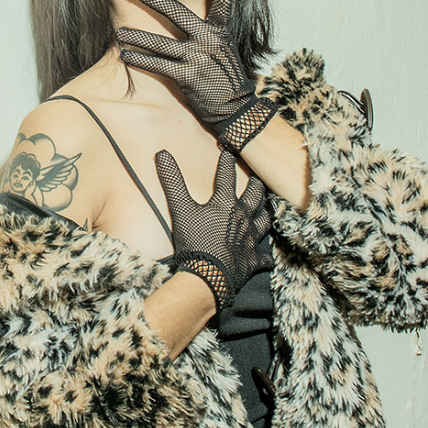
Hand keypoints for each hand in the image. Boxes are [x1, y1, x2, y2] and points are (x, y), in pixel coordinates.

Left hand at [116, 0, 278, 151]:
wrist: (237, 109)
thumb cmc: (226, 80)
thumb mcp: (224, 51)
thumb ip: (210, 35)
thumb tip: (192, 26)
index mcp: (220, 32)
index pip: (223, 3)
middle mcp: (209, 40)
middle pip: (176, 12)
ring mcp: (198, 57)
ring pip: (160, 42)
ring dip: (136, 37)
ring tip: (119, 33)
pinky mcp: (188, 76)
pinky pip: (157, 64)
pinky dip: (140, 60)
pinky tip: (126, 56)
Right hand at [155, 148, 271, 313]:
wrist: (209, 277)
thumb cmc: (195, 242)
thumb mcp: (180, 209)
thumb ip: (173, 181)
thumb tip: (162, 154)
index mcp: (226, 204)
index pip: (227, 176)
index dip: (227, 161)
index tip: (229, 150)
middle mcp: (243, 218)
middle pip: (254, 196)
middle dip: (256, 184)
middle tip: (257, 178)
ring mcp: (250, 239)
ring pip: (263, 221)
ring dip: (264, 213)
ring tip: (265, 208)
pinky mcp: (252, 259)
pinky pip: (263, 256)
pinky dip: (264, 254)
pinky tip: (265, 254)